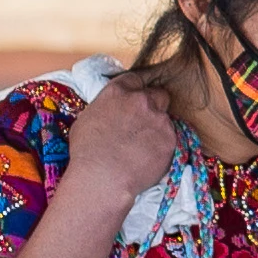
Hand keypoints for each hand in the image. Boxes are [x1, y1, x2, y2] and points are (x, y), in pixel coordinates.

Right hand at [64, 75, 183, 205]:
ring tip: (143, 148)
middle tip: (145, 123)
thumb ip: (106, 108)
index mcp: (118, 92)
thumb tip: (112, 112)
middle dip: (154, 106)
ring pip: (165, 119)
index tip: (136, 100)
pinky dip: (163, 147)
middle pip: (159, 94)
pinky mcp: (170, 139)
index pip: (135, 79)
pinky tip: (149, 159)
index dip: (136, 90)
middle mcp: (141, 100)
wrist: (102, 178)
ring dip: (158, 129)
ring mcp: (158, 119)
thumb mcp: (87, 119)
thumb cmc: (86, 152)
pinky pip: (171, 140)